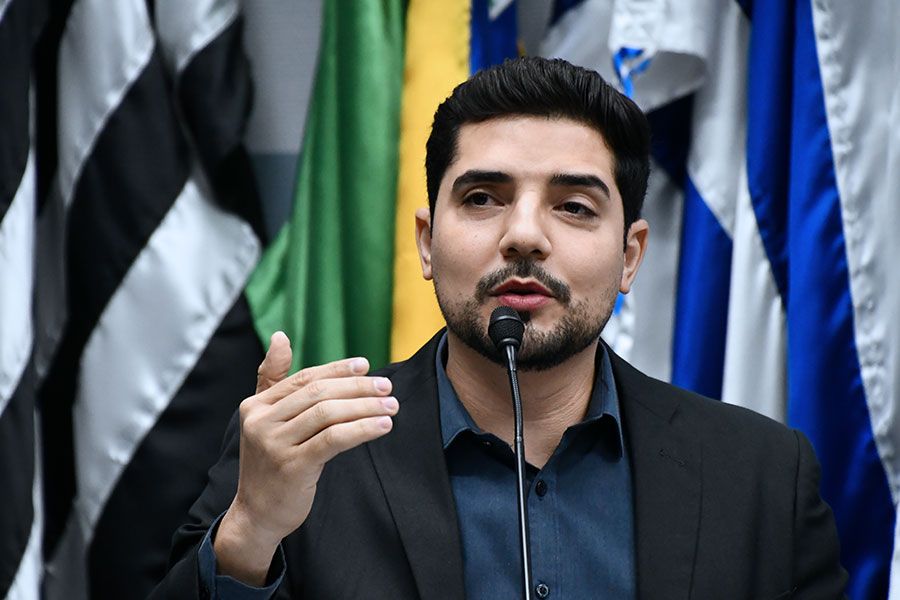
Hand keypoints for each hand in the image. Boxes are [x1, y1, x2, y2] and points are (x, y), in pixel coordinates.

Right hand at [213, 332, 397, 583]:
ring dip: (366, 406)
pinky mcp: (293, 467)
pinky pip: (334, 439)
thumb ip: (273, 380)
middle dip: (357, 387)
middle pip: (319, 393)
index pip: (304, 378)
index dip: (337, 370)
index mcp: (255, 406)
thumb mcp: (266, 420)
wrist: (257, 515)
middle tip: (387, 385)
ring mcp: (274, 445)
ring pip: (329, 413)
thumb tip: (280, 336)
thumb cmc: (270, 464)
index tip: (366, 366)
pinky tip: (383, 426)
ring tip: (391, 405)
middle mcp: (261, 422)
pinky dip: (362, 429)